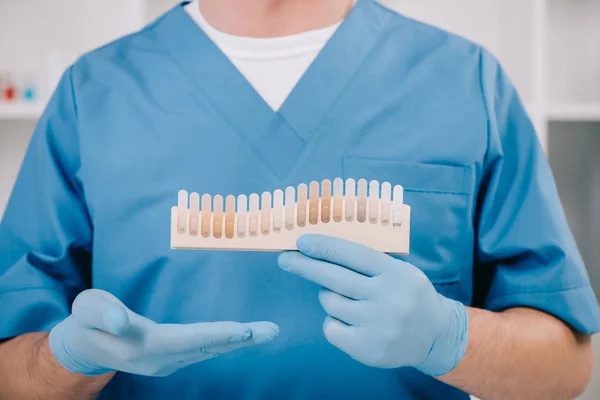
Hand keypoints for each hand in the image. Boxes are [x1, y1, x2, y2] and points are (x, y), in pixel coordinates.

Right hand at [49, 289, 278, 376]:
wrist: (86, 346)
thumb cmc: (87, 321)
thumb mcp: (85, 310)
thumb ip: (102, 313)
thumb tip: (121, 321)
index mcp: (141, 347)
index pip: (183, 340)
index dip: (213, 335)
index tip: (242, 330)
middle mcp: (160, 360)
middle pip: (205, 348)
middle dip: (239, 339)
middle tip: (271, 331)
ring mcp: (168, 362)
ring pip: (209, 351)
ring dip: (240, 342)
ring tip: (268, 332)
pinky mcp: (173, 359)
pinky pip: (205, 350)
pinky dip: (227, 342)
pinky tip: (245, 335)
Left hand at [278, 235, 467, 375]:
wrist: (435, 335)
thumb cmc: (408, 295)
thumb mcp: (399, 270)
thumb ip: (369, 262)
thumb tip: (323, 247)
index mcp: (395, 273)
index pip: (353, 254)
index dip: (325, 246)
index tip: (301, 241)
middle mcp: (387, 298)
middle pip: (334, 277)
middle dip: (305, 266)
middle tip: (285, 259)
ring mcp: (377, 324)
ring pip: (330, 303)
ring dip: (328, 297)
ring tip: (345, 298)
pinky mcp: (367, 347)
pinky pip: (331, 328)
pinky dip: (333, 321)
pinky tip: (349, 321)